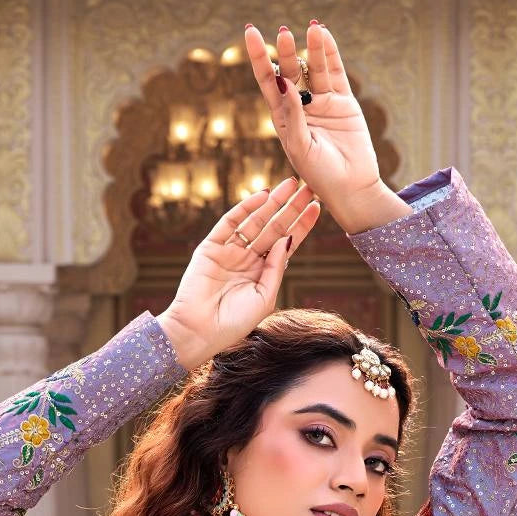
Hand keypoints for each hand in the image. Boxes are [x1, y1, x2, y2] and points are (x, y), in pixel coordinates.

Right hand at [157, 177, 319, 370]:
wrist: (200, 331)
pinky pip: (230, 222)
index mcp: (263, 273)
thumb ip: (276, 268)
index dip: (301, 225)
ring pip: (255, 221)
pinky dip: (246, 208)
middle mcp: (248, 259)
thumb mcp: (264, 297)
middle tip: (308, 187)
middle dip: (291, 208)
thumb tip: (286, 238)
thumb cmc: (234, 323)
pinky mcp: (211, 247)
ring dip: (272, 202)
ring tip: (290, 184)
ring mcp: (229, 251)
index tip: (316, 206)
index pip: (286, 244)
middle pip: (274, 228)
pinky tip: (263, 195)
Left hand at [245, 21, 409, 234]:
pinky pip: (336, 73)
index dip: (259, 57)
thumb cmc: (320, 176)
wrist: (352, 188)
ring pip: (315, 69)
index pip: (267, 81)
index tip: (250, 32)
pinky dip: (330, 54)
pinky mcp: (343, 103)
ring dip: (312, 48)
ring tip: (312, 28)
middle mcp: (301, 107)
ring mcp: (323, 103)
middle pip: (290, 71)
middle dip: (286, 52)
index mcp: (283, 118)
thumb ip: (292, 116)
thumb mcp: (299, 148)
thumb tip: (284, 82)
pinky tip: (324, 36)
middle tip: (283, 33)